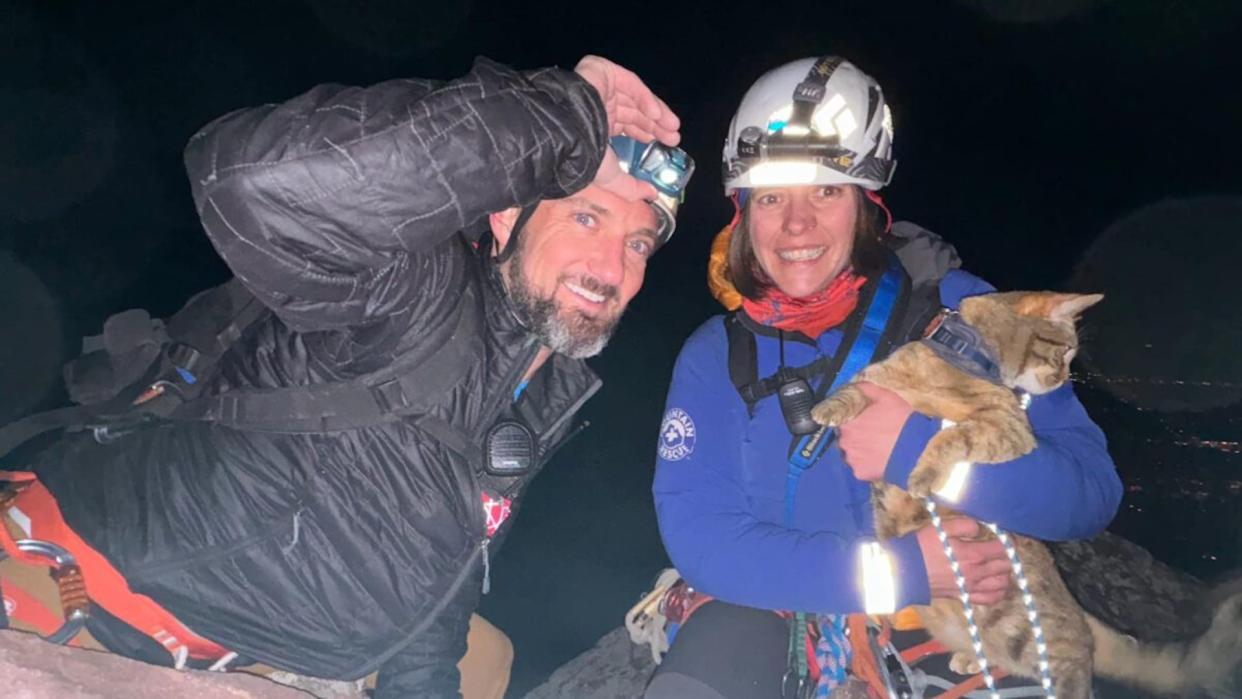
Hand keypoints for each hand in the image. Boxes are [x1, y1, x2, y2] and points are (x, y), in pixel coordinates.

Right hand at [574, 56, 680, 202]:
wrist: (565, 132)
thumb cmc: (582, 156)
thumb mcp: (610, 177)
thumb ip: (631, 187)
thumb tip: (652, 195)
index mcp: (595, 126)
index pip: (626, 126)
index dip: (647, 133)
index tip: (664, 143)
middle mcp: (597, 105)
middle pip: (634, 112)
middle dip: (655, 125)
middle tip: (673, 137)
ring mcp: (600, 86)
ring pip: (635, 97)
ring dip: (656, 113)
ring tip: (673, 127)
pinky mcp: (602, 71)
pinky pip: (630, 83)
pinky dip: (645, 98)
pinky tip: (657, 115)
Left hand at [837, 382, 912, 481]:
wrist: (917, 449)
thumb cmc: (901, 419)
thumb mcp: (885, 395)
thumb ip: (864, 389)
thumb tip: (853, 387)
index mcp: (847, 420)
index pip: (842, 418)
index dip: (854, 419)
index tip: (865, 420)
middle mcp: (843, 439)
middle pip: (846, 436)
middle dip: (857, 435)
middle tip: (876, 434)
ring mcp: (851, 458)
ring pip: (852, 452)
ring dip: (861, 450)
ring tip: (880, 448)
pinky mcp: (860, 473)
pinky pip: (860, 467)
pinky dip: (868, 464)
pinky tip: (881, 460)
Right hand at [917, 517, 1010, 604]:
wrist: (905, 571)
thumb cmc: (922, 547)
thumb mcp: (941, 527)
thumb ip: (965, 525)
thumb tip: (980, 528)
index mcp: (973, 554)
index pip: (1002, 548)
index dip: (1008, 541)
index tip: (1006, 536)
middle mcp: (977, 573)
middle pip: (1006, 566)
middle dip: (1008, 556)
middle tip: (1003, 549)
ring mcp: (972, 587)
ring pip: (1002, 584)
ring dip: (1006, 574)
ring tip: (1001, 566)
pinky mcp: (964, 596)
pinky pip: (990, 599)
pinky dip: (998, 592)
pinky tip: (996, 585)